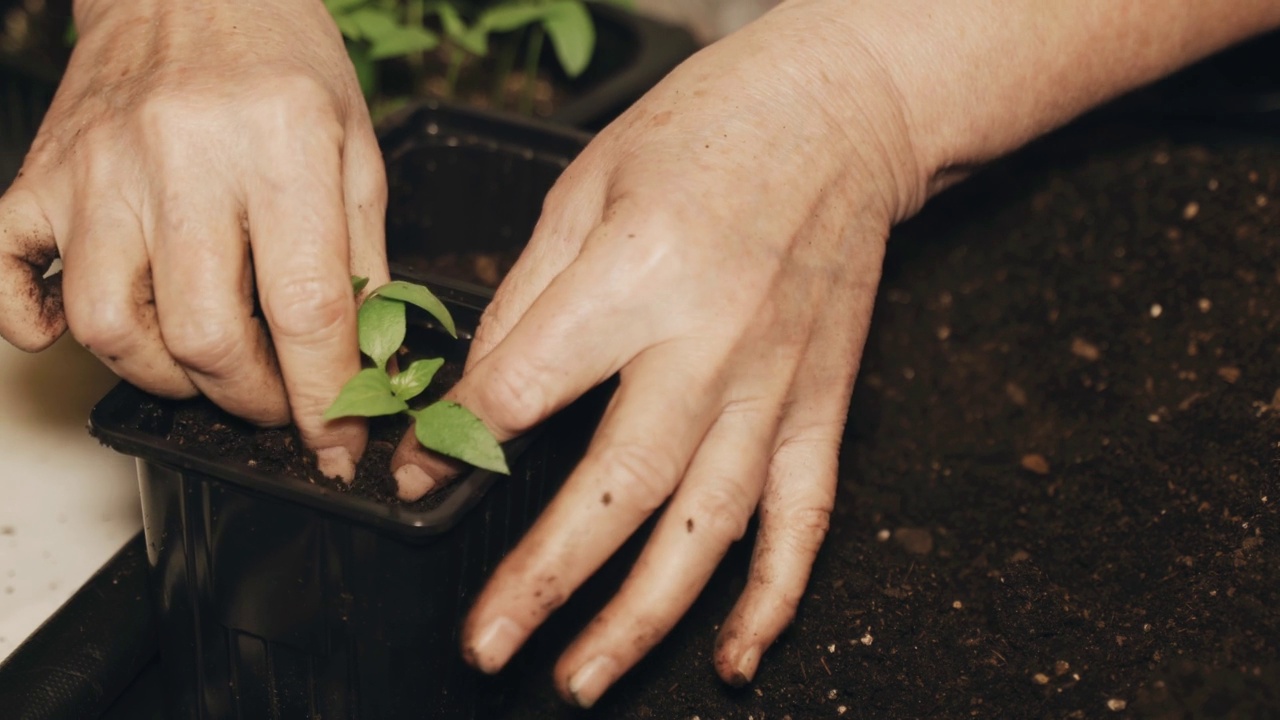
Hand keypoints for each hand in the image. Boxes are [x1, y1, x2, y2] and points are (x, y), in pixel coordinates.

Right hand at [0, 0, 388, 477]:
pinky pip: (6, 273)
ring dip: (162, 378)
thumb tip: (367, 366)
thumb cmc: (282, 60)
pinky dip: (33, 325)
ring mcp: (97, 168)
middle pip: (202, 335)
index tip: (338, 446)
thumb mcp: (357, 150)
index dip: (325, 399)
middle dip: (250, 399)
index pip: (304, 308)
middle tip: (277, 402)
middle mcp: (180, 157)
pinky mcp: (40, 174)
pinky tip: (82, 331)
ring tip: (206, 369)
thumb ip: (366, 261)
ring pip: (107, 325)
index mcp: (279, 145)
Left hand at [391, 4, 926, 705]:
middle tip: (488, 646)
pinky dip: (774, 598)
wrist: (841, 112)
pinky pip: (804, 518)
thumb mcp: (586, 186)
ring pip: (707, 526)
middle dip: (543, 578)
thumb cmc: (708, 133)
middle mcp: (710, 343)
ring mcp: (777, 384)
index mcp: (636, 276)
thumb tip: (475, 396)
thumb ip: (528, 299)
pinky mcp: (824, 405)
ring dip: (644, 617)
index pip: (522, 392)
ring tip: (582, 677)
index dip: (457, 449)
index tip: (421, 483)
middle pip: (616, 488)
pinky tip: (737, 656)